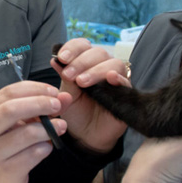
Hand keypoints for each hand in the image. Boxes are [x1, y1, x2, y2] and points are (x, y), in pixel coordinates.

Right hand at [0, 81, 71, 182]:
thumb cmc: (7, 144)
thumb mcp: (18, 123)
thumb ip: (40, 107)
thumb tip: (65, 97)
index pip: (7, 93)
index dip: (33, 89)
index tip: (53, 91)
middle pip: (11, 109)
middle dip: (39, 103)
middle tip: (57, 105)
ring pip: (25, 133)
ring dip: (48, 128)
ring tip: (60, 127)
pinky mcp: (6, 170)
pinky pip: (33, 154)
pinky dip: (46, 147)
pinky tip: (47, 146)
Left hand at [52, 38, 128, 152]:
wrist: (85, 136)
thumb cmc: (75, 112)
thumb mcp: (64, 94)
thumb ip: (63, 77)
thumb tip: (54, 59)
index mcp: (86, 63)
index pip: (83, 46)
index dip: (73, 48)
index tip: (61, 57)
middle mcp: (102, 67)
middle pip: (98, 52)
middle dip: (81, 61)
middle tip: (69, 75)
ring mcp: (115, 80)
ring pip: (113, 63)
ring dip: (96, 70)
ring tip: (81, 82)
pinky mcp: (126, 94)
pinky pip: (126, 82)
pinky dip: (118, 78)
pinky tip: (109, 78)